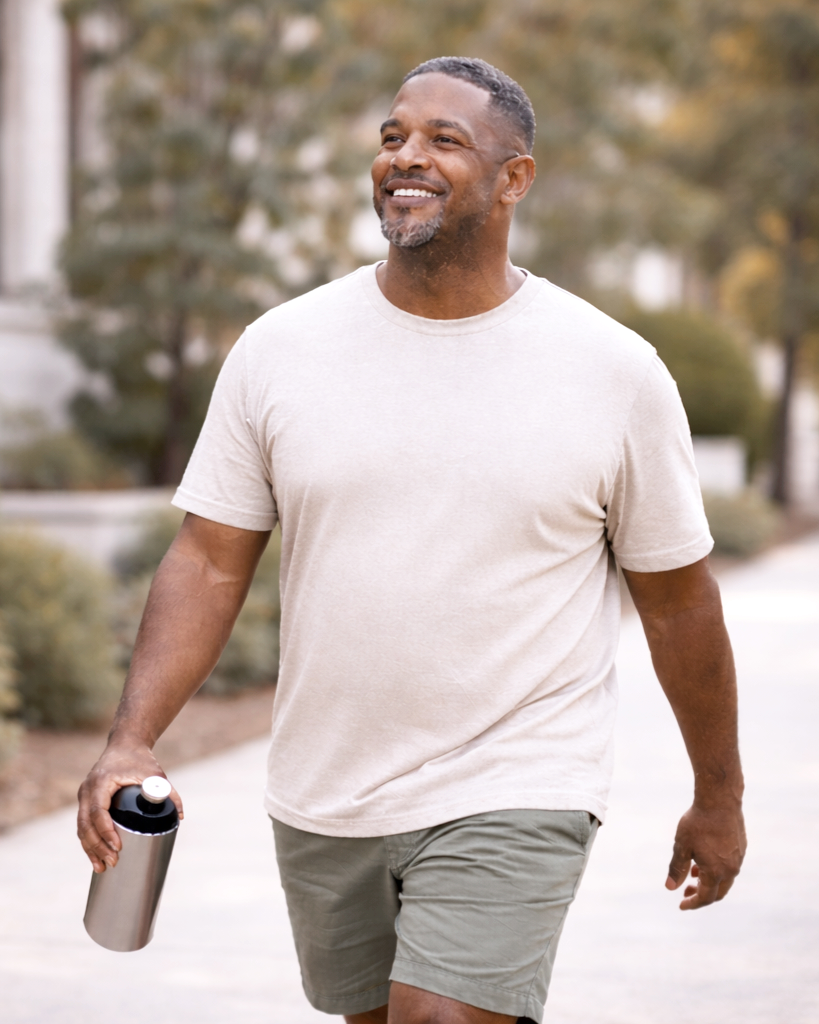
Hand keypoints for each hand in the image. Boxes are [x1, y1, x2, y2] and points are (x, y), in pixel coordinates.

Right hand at [77, 740, 182, 872]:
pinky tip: (95, 857)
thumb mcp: (154, 772)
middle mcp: (87, 790)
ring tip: (103, 867)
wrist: (124, 744)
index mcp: (101, 782)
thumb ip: (167, 791)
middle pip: (86, 824)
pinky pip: (83, 825)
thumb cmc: (138, 758)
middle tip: (113, 862)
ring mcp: (84, 796)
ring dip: (90, 849)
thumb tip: (180, 815)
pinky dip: (88, 842)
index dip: (106, 831)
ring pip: (82, 828)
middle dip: (97, 846)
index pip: (98, 811)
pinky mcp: (86, 801)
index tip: (118, 846)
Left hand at [665, 803, 745, 909]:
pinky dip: (717, 870)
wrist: (719, 800)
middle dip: (701, 895)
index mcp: (716, 872)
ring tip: (692, 873)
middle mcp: (731, 869)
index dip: (692, 903)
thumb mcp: (682, 845)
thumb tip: (670, 888)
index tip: (681, 905)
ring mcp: (738, 859)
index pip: (705, 897)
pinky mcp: (741, 848)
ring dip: (709, 881)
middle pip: (718, 892)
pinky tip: (704, 859)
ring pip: (724, 879)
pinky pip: (730, 866)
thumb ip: (676, 868)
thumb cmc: (698, 822)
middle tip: (686, 892)